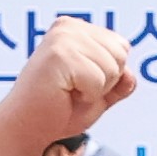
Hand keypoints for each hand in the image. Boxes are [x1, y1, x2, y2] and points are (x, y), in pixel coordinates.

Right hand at [5, 17, 140, 155]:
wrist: (26, 129)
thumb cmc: (58, 111)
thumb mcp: (99, 95)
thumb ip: (119, 83)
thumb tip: (130, 76)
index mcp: (76, 28)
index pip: (121, 46)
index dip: (108, 75)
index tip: (79, 84)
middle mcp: (68, 26)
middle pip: (121, 53)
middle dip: (105, 82)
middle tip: (73, 91)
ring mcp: (62, 38)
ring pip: (113, 67)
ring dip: (95, 91)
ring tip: (67, 93)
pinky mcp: (59, 55)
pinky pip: (99, 81)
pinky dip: (87, 97)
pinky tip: (63, 96)